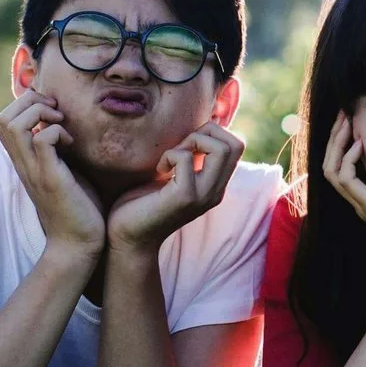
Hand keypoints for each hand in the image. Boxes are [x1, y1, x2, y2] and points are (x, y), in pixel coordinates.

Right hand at [0, 90, 106, 258]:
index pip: (4, 120)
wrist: (78, 244)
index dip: (26, 105)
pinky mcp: (49, 178)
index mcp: (24, 160)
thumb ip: (57, 149)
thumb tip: (62, 125)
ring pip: (13, 124)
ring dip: (39, 112)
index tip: (53, 112)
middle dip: (31, 102)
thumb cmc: (76, 207)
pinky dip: (56, 131)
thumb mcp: (63, 170)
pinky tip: (71, 143)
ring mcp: (33, 170)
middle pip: (3, 117)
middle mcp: (23, 163)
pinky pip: (40, 140)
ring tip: (61, 122)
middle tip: (56, 112)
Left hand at [107, 120, 244, 254]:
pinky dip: (170, 155)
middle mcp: (216, 191)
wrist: (127, 237)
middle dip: (206, 132)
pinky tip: (160, 170)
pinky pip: (186, 158)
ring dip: (191, 142)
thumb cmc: (143, 203)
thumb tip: (196, 128)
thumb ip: (189, 157)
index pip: (238, 145)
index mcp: (216, 185)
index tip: (187, 144)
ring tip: (171, 158)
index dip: (214, 133)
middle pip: (236, 144)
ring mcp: (203, 195)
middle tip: (181, 147)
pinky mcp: (184, 197)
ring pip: (220, 149)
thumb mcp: (174, 176)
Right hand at [322, 112, 365, 265]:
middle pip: (331, 165)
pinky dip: (348, 157)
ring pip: (331, 169)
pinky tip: (361, 142)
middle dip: (335, 138)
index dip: (344, 144)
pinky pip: (344, 177)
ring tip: (346, 120)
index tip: (354, 121)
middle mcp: (360, 201)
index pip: (343, 167)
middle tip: (344, 113)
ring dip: (336, 143)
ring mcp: (360, 204)